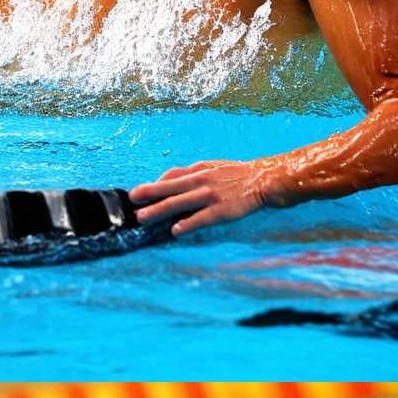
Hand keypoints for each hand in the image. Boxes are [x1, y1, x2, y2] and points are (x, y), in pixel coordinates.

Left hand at [130, 160, 272, 237]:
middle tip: (132, 203)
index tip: (137, 194)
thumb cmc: (240, 175)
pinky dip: (188, 223)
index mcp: (200, 170)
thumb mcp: (214, 166)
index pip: (171, 176)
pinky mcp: (223, 210)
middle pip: (169, 188)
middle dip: (148, 195)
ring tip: (143, 218)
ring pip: (180, 203)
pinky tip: (176, 230)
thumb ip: (193, 173)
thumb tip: (170, 179)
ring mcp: (211, 195)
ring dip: (159, 210)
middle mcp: (202, 181)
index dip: (153, 185)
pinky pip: (202, 218)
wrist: (266, 179)